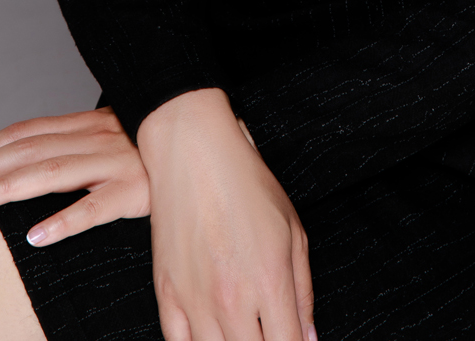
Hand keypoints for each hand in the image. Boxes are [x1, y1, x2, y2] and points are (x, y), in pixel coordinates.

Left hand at [0, 106, 148, 245]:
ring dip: (9, 187)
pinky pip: (97, 207)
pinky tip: (36, 237)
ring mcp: (117, 162)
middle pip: (29, 150)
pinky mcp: (138, 190)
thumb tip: (36, 161)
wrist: (214, 145)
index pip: (27, 132)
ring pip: (53, 173)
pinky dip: (65, 221)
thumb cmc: (160, 150)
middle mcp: (98, 136)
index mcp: (90, 124)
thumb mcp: (116, 139)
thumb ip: (79, 148)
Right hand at [138, 88, 315, 340]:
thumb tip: (307, 337)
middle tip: (267, 330)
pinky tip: (212, 335)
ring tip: (242, 330)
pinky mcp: (167, 294)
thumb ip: (303, 291)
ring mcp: (196, 300)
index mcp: (270, 282)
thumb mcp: (293, 230)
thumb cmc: (246, 183)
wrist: (194, 153)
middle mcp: (233, 299)